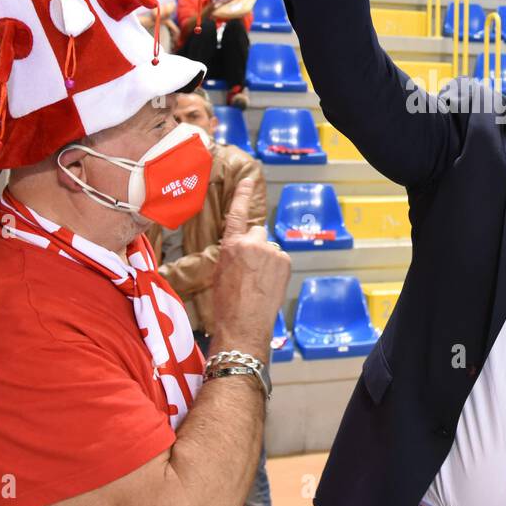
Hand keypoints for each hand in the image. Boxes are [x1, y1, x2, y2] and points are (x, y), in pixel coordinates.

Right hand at [211, 177, 290, 353]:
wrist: (243, 325)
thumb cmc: (225, 304)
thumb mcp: (219, 272)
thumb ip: (233, 253)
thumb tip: (242, 250)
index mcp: (231, 245)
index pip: (237, 213)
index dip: (242, 195)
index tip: (249, 180)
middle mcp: (253, 243)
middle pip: (257, 233)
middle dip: (255, 245)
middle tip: (250, 268)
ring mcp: (272, 253)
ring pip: (268, 249)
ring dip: (265, 260)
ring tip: (257, 283)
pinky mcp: (285, 262)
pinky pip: (279, 260)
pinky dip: (275, 269)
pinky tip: (267, 285)